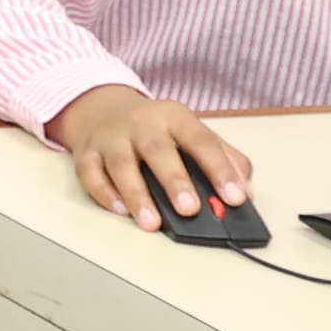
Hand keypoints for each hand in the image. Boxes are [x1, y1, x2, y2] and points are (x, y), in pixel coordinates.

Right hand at [51, 84, 252, 227]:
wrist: (101, 108)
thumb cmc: (155, 129)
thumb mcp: (191, 132)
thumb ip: (224, 157)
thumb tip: (245, 190)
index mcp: (175, 117)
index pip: (201, 140)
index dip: (220, 169)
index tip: (235, 197)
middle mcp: (142, 124)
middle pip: (158, 150)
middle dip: (175, 181)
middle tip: (191, 210)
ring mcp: (111, 138)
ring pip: (121, 164)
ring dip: (137, 194)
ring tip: (152, 222)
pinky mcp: (86, 153)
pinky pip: (90, 173)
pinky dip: (104, 193)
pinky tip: (119, 210)